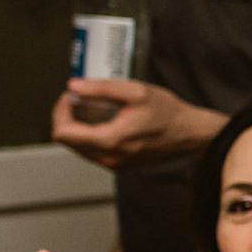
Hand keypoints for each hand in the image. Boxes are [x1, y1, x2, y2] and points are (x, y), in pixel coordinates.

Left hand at [49, 81, 220, 169]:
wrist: (191, 134)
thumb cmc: (169, 114)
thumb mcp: (136, 91)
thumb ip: (101, 88)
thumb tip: (74, 86)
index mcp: (109, 141)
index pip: (63, 133)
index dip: (59, 112)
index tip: (70, 97)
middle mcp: (109, 158)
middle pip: (67, 141)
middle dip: (67, 118)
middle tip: (78, 99)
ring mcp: (114, 164)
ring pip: (78, 147)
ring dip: (78, 127)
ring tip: (91, 109)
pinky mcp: (120, 165)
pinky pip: (92, 152)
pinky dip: (90, 136)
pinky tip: (103, 121)